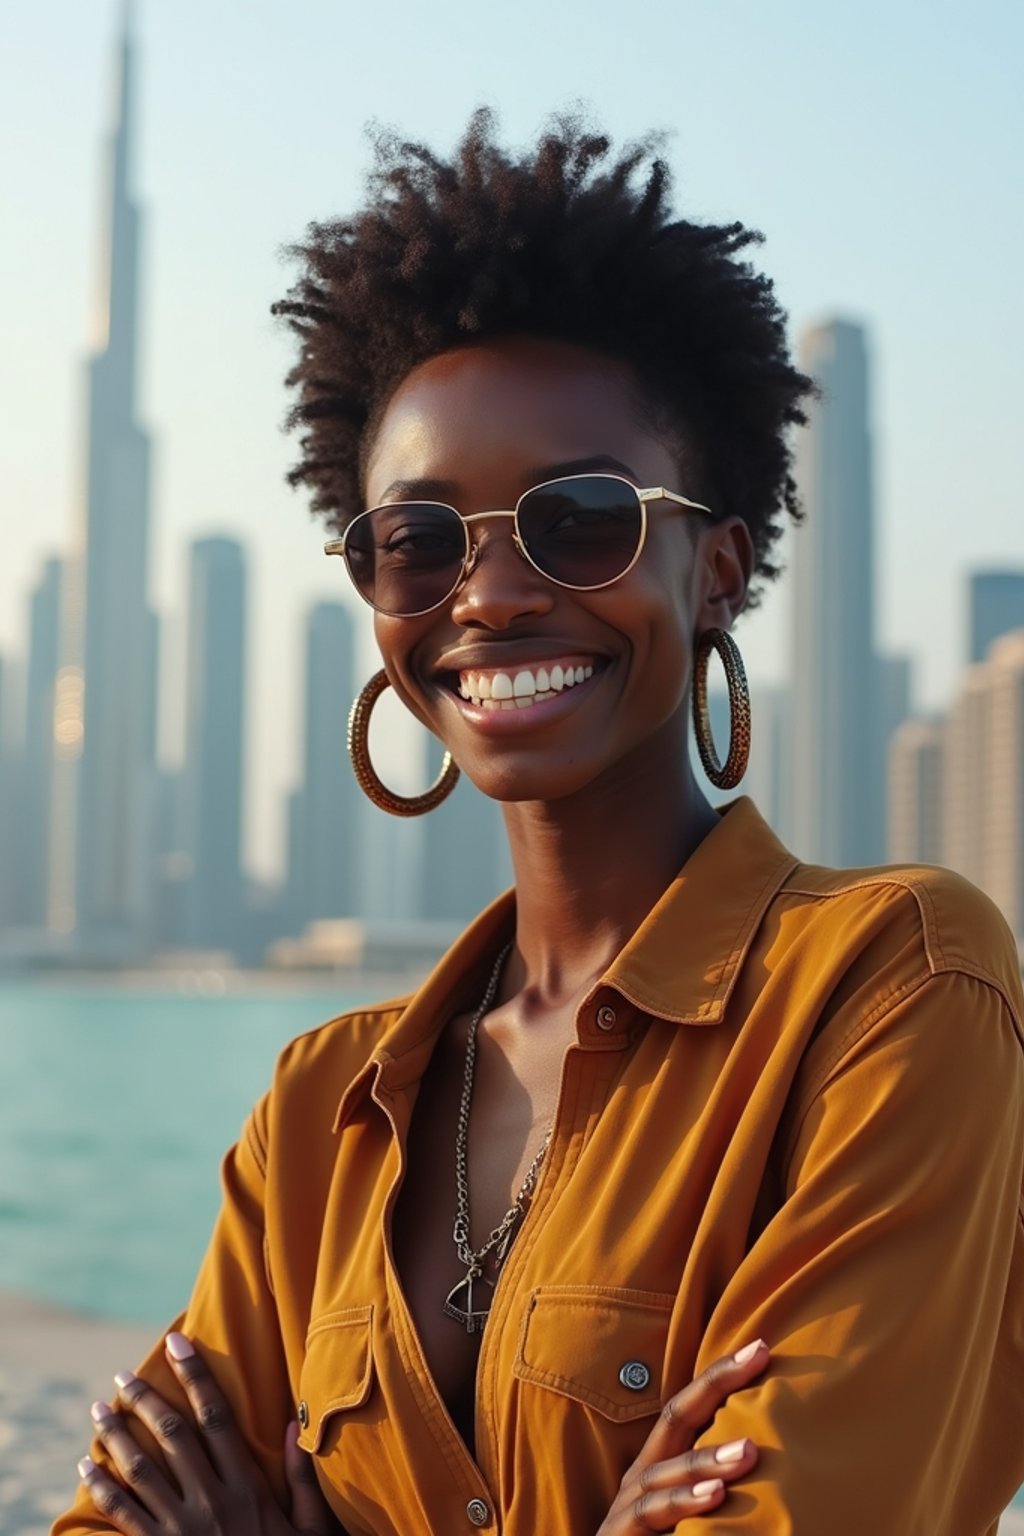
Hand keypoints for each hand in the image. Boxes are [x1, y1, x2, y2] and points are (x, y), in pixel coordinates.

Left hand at [77, 1331, 341, 1535]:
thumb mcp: (311, 1527)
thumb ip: (301, 1478)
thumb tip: (292, 1423)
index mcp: (246, 1488)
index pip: (217, 1417)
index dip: (196, 1376)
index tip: (177, 1343)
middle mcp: (211, 1502)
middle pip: (172, 1437)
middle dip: (145, 1400)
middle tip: (123, 1375)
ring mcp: (180, 1529)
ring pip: (140, 1471)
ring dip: (116, 1436)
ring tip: (98, 1411)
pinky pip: (123, 1515)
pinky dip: (102, 1488)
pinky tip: (88, 1466)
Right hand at [595, 1339, 768, 1532]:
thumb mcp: (690, 1506)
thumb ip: (716, 1480)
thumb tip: (768, 1451)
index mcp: (663, 1459)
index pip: (693, 1404)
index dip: (723, 1373)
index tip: (761, 1347)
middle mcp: (645, 1471)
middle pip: (677, 1414)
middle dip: (717, 1384)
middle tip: (759, 1358)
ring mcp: (631, 1501)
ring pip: (669, 1469)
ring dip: (708, 1459)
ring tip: (747, 1450)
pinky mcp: (623, 1533)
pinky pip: (652, 1513)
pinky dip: (684, 1503)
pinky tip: (715, 1497)